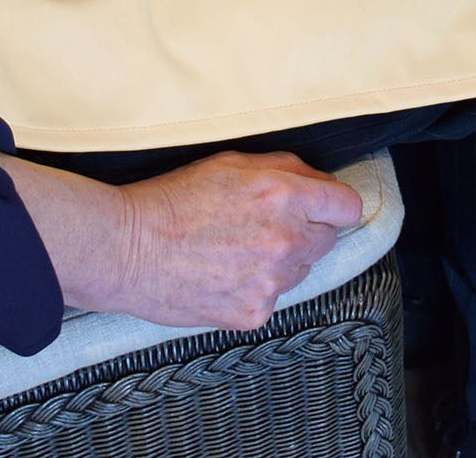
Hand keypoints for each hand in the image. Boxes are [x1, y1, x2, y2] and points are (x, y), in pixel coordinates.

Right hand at [115, 150, 364, 329]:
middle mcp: (286, 240)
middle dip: (305, 230)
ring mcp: (272, 282)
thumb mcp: (230, 163)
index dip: (334, 204)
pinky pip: (272, 298)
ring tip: (234, 248)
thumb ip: (284, 168)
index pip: (347, 206)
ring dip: (280, 260)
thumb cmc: (172, 199)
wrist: (128, 249)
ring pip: (300, 270)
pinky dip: (254, 288)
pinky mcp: (255, 314)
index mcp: (283, 195)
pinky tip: (222, 274)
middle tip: (264, 224)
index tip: (323, 206)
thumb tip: (318, 182)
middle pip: (327, 239)